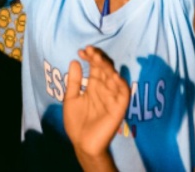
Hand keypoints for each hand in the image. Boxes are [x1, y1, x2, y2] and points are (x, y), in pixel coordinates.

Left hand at [63, 46, 128, 161]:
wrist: (82, 143)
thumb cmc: (76, 122)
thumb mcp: (71, 98)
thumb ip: (74, 81)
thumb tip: (74, 61)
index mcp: (94, 87)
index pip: (95, 68)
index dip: (90, 58)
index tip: (81, 51)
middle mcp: (104, 90)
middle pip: (105, 69)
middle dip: (98, 59)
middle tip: (89, 51)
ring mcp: (112, 98)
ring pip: (114, 78)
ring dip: (107, 67)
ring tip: (97, 59)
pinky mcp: (119, 108)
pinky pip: (123, 94)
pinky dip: (121, 83)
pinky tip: (113, 75)